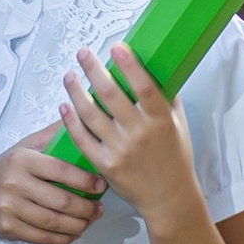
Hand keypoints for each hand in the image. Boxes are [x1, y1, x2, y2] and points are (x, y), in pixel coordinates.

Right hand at [0, 125, 104, 243]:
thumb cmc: (5, 171)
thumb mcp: (24, 147)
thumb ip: (52, 136)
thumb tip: (80, 116)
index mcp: (21, 160)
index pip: (61, 170)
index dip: (86, 180)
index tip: (101, 185)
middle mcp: (13, 183)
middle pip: (61, 200)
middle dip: (87, 208)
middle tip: (99, 208)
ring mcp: (9, 208)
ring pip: (54, 221)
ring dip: (79, 225)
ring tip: (89, 221)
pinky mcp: (8, 229)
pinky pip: (43, 237)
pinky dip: (63, 238)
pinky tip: (74, 233)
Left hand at [59, 39, 198, 225]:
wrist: (168, 196)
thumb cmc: (175, 156)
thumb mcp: (178, 123)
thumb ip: (167, 97)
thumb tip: (157, 66)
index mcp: (161, 120)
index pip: (144, 87)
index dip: (129, 65)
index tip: (116, 47)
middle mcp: (140, 133)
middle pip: (111, 95)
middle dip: (94, 70)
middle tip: (83, 52)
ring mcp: (120, 150)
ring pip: (91, 114)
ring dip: (76, 91)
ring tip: (69, 75)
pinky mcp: (105, 165)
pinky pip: (82, 139)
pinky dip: (71, 121)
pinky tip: (64, 105)